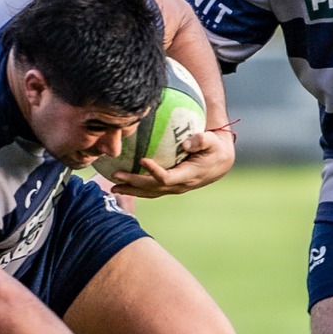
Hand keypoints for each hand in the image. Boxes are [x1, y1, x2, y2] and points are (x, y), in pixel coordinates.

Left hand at [111, 129, 234, 198]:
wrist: (219, 163)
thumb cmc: (215, 149)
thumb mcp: (213, 142)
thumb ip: (202, 140)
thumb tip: (186, 143)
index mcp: (188, 175)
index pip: (167, 178)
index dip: (154, 172)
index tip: (142, 159)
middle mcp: (179, 185)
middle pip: (152, 188)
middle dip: (133, 182)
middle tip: (115, 175)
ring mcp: (174, 188)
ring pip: (149, 193)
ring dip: (130, 190)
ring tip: (113, 187)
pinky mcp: (169, 186)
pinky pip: (150, 190)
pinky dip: (136, 189)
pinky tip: (122, 185)